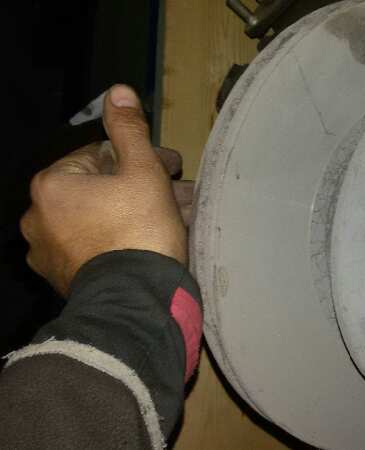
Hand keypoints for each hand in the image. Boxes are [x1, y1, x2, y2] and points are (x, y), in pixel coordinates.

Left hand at [20, 85, 188, 296]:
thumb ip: (129, 131)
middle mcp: (39, 217)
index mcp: (52, 185)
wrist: (135, 302)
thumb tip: (117, 91)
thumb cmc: (140, 230)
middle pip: (101, 189)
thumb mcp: (143, 171)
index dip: (142, 157)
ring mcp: (50, 252)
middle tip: (181, 194)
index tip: (173, 168)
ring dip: (137, 214)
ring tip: (178, 220)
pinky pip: (96, 248)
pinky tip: (154, 243)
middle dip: (143, 187)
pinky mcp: (65, 279)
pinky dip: (122, 240)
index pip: (100, 156)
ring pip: (100, 219)